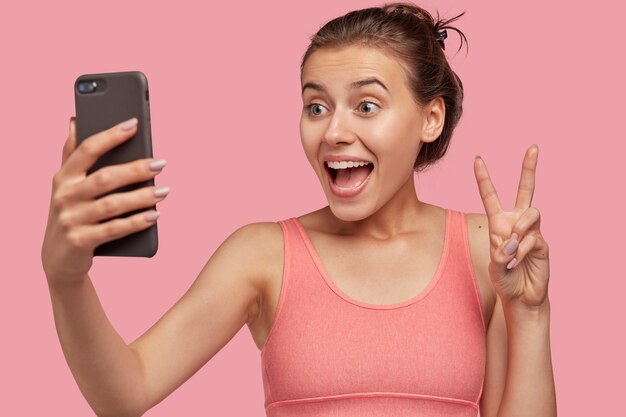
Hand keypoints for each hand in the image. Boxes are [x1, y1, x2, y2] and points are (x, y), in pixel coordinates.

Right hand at [41, 117, 168, 286]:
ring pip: (112, 204)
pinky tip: (155, 215)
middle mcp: (65, 196)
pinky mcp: (81, 241)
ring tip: (164, 191)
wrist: (58, 258)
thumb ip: (71, 154)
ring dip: (142, 197)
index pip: (87, 150)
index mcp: (63, 177)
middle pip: (105, 178)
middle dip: (136, 169)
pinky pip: (114, 229)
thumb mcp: (66, 185)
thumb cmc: (71, 213)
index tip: (134, 124)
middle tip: (161, 163)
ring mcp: (71, 219)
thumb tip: (74, 120)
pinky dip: (137, 222)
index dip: (110, 136)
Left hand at [473, 145, 549, 308]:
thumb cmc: (505, 279)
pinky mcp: (543, 242)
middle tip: (533, 147)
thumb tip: (512, 241)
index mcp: (498, 222)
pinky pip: (533, 238)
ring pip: (531, 213)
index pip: (491, 196)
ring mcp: (532, 230)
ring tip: (511, 249)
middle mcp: (516, 221)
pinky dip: (522, 250)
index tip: (477, 159)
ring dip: (519, 230)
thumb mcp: (494, 266)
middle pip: (525, 190)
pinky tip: (518, 261)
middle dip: (529, 168)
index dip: (484, 178)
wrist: (521, 296)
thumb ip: (499, 253)